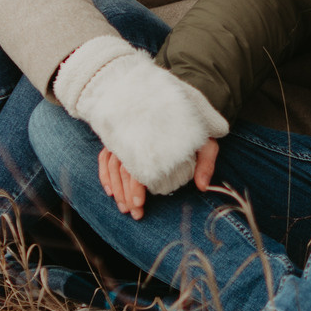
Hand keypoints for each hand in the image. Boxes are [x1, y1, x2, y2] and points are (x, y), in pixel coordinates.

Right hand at [55, 38, 227, 195]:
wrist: (186, 97)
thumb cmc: (195, 124)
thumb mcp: (207, 141)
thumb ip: (206, 162)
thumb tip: (203, 187)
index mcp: (153, 141)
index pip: (137, 169)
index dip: (135, 190)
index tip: (139, 205)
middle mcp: (135, 137)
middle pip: (122, 171)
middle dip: (126, 196)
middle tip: (133, 213)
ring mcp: (126, 136)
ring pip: (112, 166)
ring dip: (115, 189)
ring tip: (123, 207)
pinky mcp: (121, 135)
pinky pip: (105, 156)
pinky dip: (104, 173)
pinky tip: (109, 190)